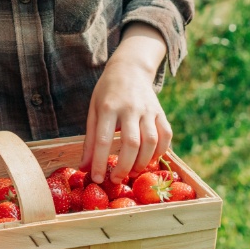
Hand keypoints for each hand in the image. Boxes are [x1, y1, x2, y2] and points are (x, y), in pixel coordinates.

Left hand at [81, 41, 171, 184]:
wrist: (130, 68)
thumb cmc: (107, 93)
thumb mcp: (93, 110)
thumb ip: (89, 140)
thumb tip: (84, 168)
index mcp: (108, 107)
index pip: (103, 140)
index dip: (99, 163)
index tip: (98, 179)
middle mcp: (130, 108)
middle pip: (131, 143)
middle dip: (124, 166)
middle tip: (117, 179)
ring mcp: (148, 110)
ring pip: (151, 141)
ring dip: (143, 162)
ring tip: (133, 172)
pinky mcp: (161, 112)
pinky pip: (166, 135)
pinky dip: (160, 151)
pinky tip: (150, 160)